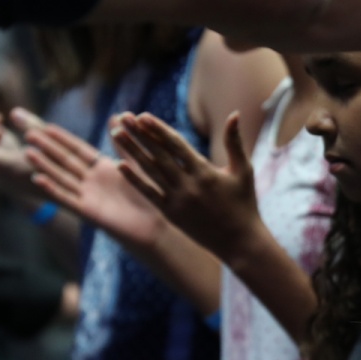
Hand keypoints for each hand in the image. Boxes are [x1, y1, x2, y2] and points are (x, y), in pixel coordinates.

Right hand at [24, 119, 165, 250]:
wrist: (155, 227)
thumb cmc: (150, 198)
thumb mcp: (137, 166)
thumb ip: (125, 143)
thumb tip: (120, 115)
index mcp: (104, 169)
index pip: (79, 150)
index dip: (62, 139)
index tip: (45, 126)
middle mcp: (93, 182)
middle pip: (66, 161)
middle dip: (48, 148)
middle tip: (28, 134)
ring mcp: (89, 196)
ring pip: (62, 178)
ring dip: (44, 166)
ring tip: (27, 153)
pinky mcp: (88, 212)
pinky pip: (67, 199)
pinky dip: (52, 189)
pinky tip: (37, 179)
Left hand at [111, 111, 264, 261]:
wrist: (240, 243)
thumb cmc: (245, 204)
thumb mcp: (243, 171)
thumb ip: (235, 142)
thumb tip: (235, 114)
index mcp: (205, 173)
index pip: (176, 145)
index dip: (158, 129)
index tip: (142, 116)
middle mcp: (189, 186)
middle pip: (158, 155)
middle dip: (139, 134)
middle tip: (122, 117)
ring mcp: (178, 201)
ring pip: (150, 171)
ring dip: (132, 151)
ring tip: (116, 134)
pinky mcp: (172, 215)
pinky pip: (149, 193)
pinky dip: (134, 179)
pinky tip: (120, 165)